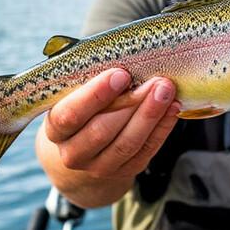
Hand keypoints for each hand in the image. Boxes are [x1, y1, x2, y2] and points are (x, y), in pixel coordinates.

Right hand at [43, 69, 179, 180]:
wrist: (84, 149)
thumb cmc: (82, 109)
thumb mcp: (75, 96)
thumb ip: (90, 81)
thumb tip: (124, 58)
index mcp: (56, 130)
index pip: (70, 115)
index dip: (95, 95)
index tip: (121, 74)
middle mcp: (73, 153)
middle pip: (102, 130)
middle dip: (132, 103)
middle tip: (156, 81)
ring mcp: (99, 167)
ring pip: (127, 143)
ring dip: (150, 115)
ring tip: (167, 91)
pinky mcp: (125, 171)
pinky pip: (146, 150)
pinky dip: (162, 128)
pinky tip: (173, 108)